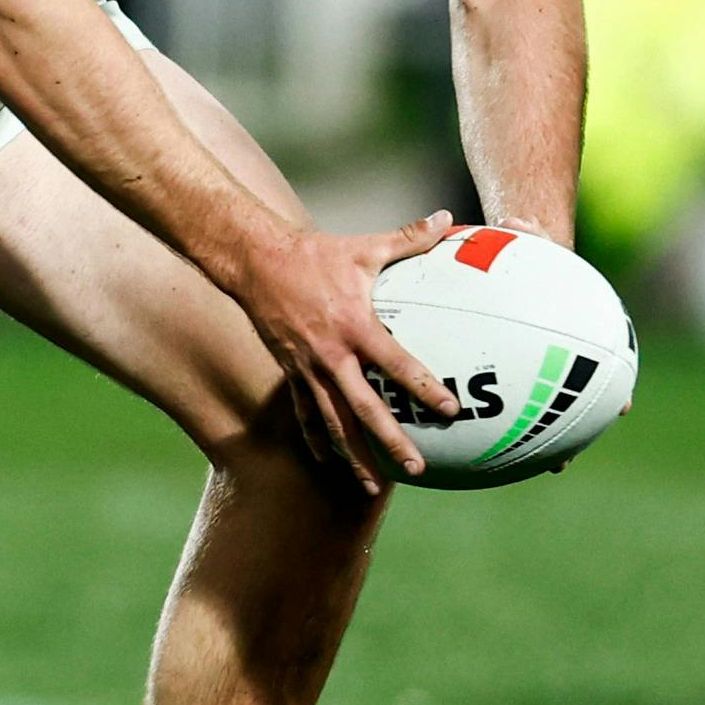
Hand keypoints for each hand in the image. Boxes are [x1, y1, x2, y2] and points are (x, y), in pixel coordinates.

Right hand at [230, 211, 464, 493]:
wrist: (256, 263)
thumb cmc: (316, 254)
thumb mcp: (365, 247)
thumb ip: (410, 238)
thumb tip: (448, 218)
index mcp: (355, 327)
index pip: (396, 364)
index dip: (423, 388)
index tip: (449, 409)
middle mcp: (331, 356)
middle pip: (364, 410)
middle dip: (390, 442)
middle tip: (415, 467)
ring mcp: (308, 370)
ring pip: (333, 423)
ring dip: (354, 456)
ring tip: (372, 487)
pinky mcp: (291, 374)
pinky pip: (305, 415)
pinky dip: (317, 440)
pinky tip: (329, 463)